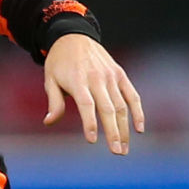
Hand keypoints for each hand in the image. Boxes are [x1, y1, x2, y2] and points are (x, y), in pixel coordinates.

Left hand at [43, 33, 144, 154]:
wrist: (74, 35)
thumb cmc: (59, 62)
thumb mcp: (50, 79)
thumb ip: (54, 102)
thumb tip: (49, 122)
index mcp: (78, 80)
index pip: (86, 105)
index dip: (90, 123)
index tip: (92, 140)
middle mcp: (97, 78)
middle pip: (108, 108)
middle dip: (113, 132)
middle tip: (116, 152)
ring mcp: (111, 76)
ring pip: (121, 106)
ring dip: (125, 128)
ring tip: (124, 148)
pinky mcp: (120, 74)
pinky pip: (132, 95)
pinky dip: (138, 112)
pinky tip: (139, 129)